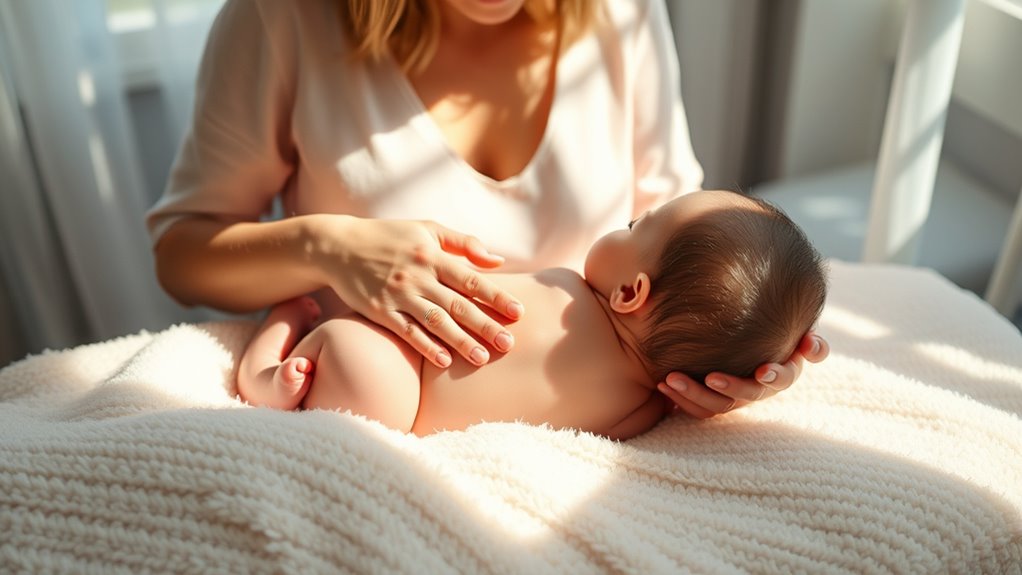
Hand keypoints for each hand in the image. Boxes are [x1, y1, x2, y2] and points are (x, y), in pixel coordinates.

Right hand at [312, 216, 523, 367]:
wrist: (338, 246)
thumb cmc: (390, 237)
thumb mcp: (427, 230)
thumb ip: (464, 243)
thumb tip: (498, 260)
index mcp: (433, 256)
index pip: (472, 279)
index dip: (496, 297)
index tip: (518, 313)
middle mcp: (418, 276)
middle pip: (457, 305)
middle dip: (485, 325)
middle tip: (509, 344)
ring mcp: (397, 295)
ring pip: (435, 322)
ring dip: (460, 341)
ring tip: (482, 358)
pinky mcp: (379, 311)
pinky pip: (406, 332)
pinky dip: (425, 347)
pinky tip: (444, 361)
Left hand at [657, 331, 829, 418]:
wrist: (743, 331)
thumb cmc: (769, 322)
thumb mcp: (788, 322)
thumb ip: (804, 332)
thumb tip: (812, 346)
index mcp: (783, 369)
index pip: (785, 376)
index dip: (776, 375)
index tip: (762, 369)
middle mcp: (760, 387)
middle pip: (749, 394)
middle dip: (731, 387)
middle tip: (711, 377)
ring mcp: (736, 397)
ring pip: (718, 405)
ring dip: (695, 394)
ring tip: (671, 379)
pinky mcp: (714, 400)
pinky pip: (699, 409)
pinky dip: (681, 399)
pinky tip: (662, 383)